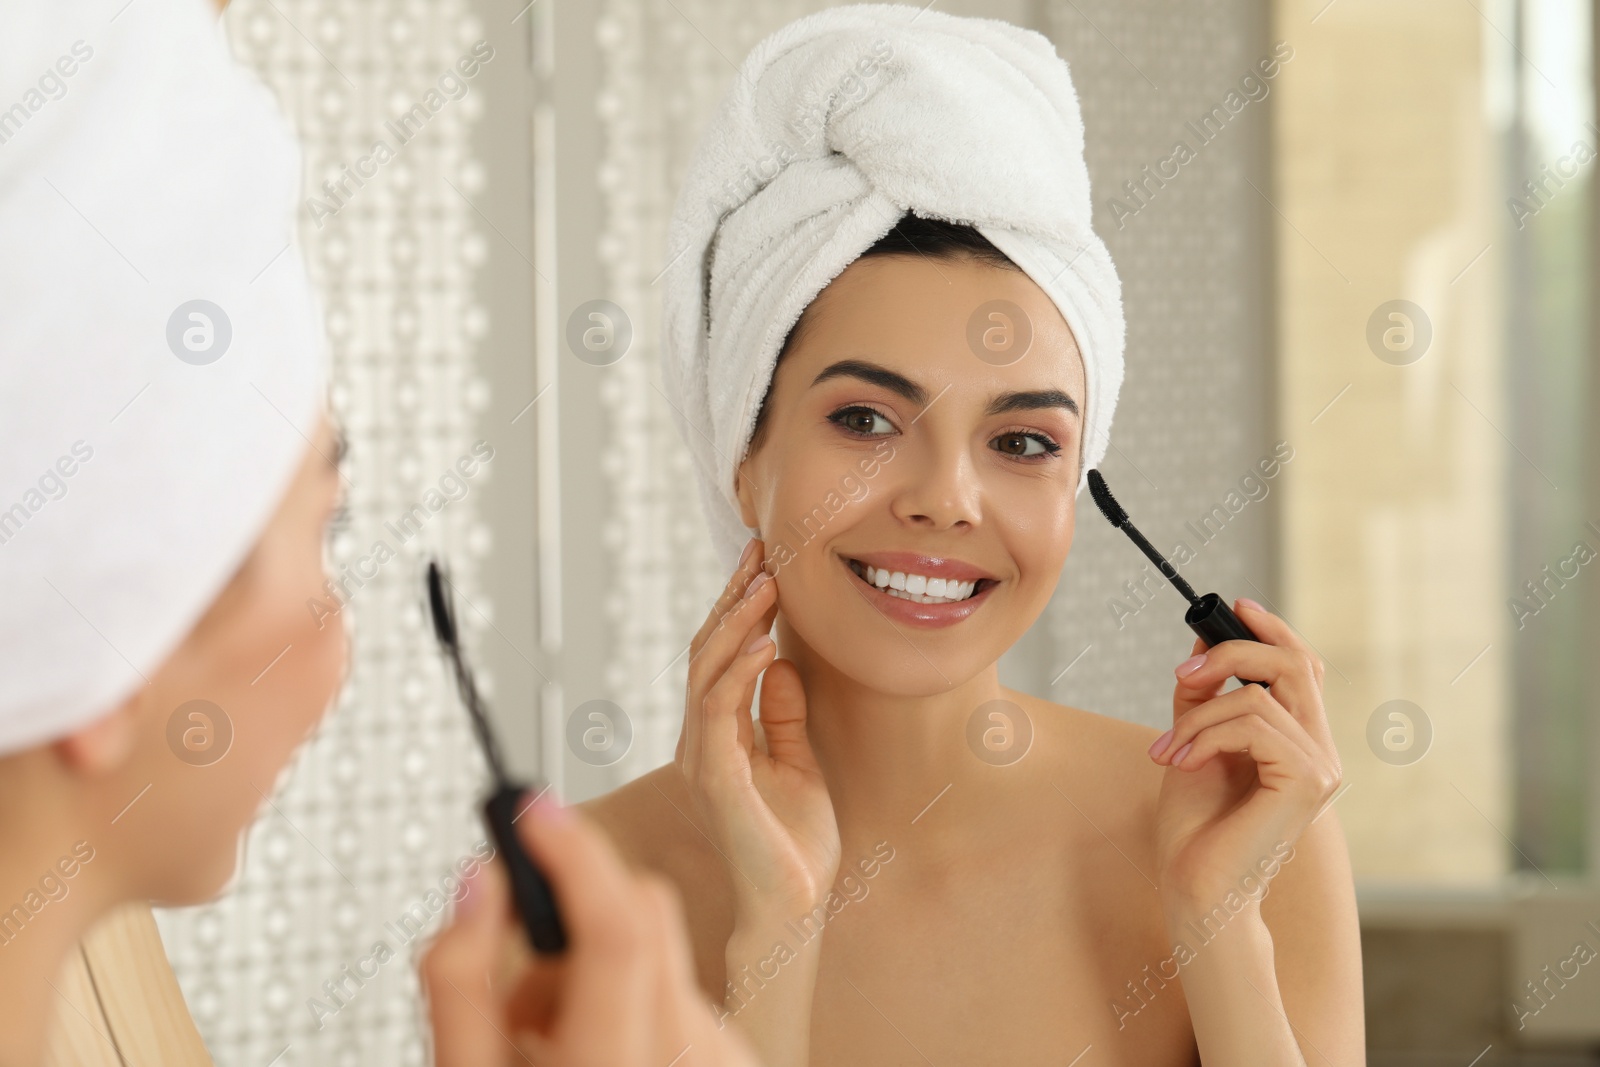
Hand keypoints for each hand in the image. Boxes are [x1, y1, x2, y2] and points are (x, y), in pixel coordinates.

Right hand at [419, 793, 759, 1066]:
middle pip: (644, 916)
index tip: (532, 808)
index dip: (572, 851)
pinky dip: (634, 1003)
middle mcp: (688, 1061)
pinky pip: (682, 990)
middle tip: (519, 992)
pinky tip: (600, 1062)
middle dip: (572, 921)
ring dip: (598, 974)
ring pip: (660, 952)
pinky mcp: (739, 1061)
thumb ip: (460, 979)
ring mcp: (723, 1061)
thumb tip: (480, 878)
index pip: (617, 926)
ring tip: (556, 1051)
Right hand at [676, 538, 840, 921]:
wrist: (793, 908)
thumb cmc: (796, 845)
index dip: (738, 608)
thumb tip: (785, 662)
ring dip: (737, 623)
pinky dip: (742, 673)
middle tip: (763, 553)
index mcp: (717, 737)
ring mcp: (703, 759)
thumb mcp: (799, 762)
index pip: (719, 658)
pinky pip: (721, 712)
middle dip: (734, 599)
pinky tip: (769, 644)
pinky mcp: (717, 779)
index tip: (766, 562)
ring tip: (767, 584)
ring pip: (706, 672)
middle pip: (706, 653)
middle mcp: (700, 743)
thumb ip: (784, 715)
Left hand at [1147, 599, 1340, 912]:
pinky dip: (1207, 735)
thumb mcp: (1193, 744)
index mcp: (1298, 741)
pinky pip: (1254, 724)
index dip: (1272, 631)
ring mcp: (1320, 768)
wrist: (1196, 887)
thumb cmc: (1195, 828)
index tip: (1233, 607)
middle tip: (1184, 674)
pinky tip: (1181, 761)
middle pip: (1295, 665)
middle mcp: (1319, 751)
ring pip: (1260, 697)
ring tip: (1167, 750)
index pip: (1303, 668)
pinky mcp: (1308, 782)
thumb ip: (1204, 699)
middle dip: (1234, 654)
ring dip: (1200, 715)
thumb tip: (1202, 646)